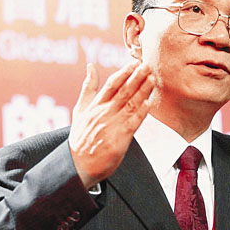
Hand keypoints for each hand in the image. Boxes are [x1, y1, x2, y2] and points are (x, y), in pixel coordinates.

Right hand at [69, 61, 154, 188]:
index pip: (112, 85)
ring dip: (142, 91)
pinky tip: (149, 103)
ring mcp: (112, 125)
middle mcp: (104, 113)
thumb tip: (91, 66)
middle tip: (147, 66)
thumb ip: (88, 87)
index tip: (134, 63)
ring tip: (152, 79)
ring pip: (130, 104)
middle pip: (123, 92)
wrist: (78, 165)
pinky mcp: (119, 139)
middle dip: (136, 78)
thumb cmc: (81, 137)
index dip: (124, 73)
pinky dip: (141, 112)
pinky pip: (133, 122)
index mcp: (95, 105)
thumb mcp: (80, 109)